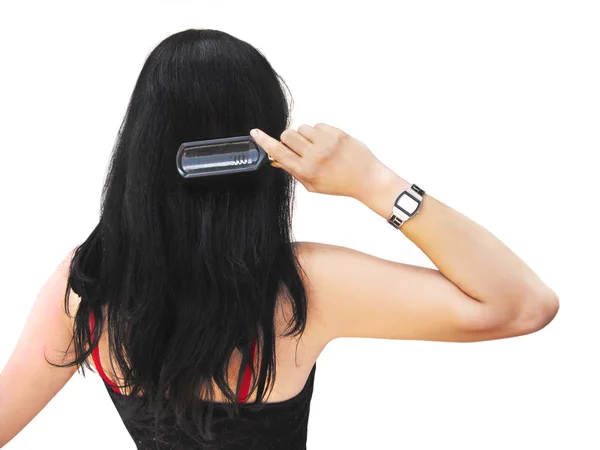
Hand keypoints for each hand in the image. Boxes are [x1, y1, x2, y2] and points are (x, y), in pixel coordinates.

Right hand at [250, 123, 381, 198]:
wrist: (366, 179)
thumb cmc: (339, 184)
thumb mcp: (312, 185)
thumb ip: (293, 171)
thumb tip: (275, 159)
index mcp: (306, 171)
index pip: (278, 152)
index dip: (264, 141)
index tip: (255, 132)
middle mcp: (315, 156)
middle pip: (287, 135)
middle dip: (288, 139)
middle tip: (298, 147)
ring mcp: (327, 143)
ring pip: (301, 128)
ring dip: (304, 136)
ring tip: (316, 147)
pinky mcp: (337, 133)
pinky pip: (317, 125)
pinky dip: (318, 132)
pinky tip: (327, 143)